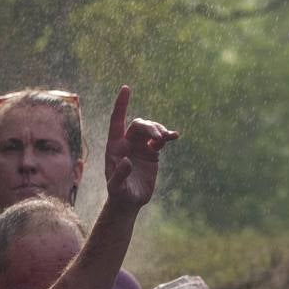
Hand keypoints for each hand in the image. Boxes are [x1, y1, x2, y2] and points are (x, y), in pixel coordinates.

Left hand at [104, 86, 178, 209]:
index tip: (126, 88)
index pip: (116, 121)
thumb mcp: (116, 187)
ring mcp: (140, 146)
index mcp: (114, 146)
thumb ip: (119, 175)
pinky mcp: (151, 152)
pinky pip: (160, 139)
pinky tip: (174, 136)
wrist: (129, 201)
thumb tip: (127, 161)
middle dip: (149, 128)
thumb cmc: (118, 194)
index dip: (121, 105)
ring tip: (166, 138)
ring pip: (150, 129)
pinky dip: (167, 136)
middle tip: (158, 138)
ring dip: (159, 130)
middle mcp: (126, 142)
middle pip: (139, 125)